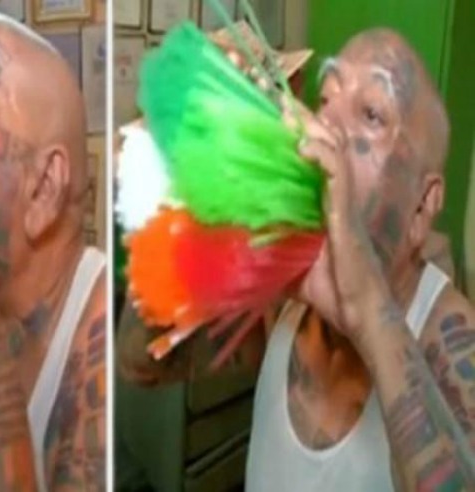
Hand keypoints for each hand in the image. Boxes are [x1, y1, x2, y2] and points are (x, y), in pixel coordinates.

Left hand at [284, 98, 391, 342]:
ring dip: (311, 131)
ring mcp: (342, 202)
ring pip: (333, 153)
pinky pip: (339, 175)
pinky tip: (306, 147)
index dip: (294, 137)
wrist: (353, 310)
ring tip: (289, 113)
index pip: (307, 161)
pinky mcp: (347, 212)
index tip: (271, 117)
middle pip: (322, 148)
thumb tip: (231, 254)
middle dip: (302, 123)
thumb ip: (265, 252)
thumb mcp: (285, 265)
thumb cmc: (325, 289)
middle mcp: (332, 196)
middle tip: (278, 102)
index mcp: (317, 203)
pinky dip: (324, 157)